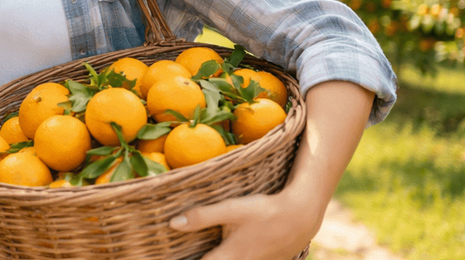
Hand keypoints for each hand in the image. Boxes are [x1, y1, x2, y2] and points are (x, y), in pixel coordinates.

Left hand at [169, 191, 323, 259]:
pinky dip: (230, 257)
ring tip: (209, 250)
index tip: (163, 259)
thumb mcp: (231, 209)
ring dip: (218, 258)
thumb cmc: (264, 210)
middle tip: (180, 253)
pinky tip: (228, 251)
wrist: (301, 217)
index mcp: (229, 257)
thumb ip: (202, 217)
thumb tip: (173, 224)